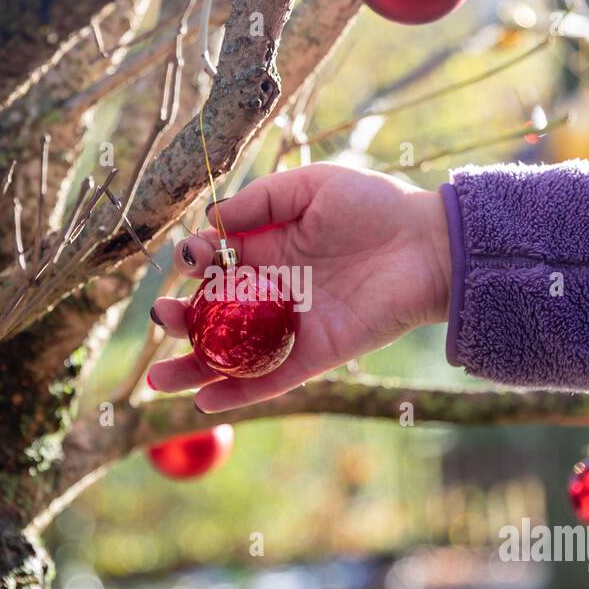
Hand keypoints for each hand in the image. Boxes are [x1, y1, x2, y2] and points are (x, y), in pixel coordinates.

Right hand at [147, 163, 451, 411]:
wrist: (429, 246)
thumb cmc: (375, 207)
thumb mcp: (311, 187)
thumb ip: (260, 201)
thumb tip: (210, 220)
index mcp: (264, 250)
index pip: (211, 263)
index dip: (191, 262)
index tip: (188, 259)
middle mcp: (269, 291)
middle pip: (210, 314)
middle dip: (178, 320)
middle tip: (163, 317)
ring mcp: (289, 326)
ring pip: (229, 354)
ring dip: (192, 368)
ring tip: (158, 380)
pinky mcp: (313, 354)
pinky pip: (269, 380)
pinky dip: (238, 394)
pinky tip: (204, 400)